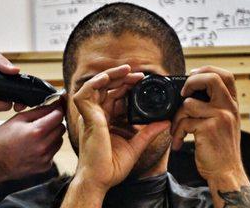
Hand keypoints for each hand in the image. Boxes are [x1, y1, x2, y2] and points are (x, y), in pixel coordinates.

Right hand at [0, 101, 64, 182]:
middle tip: (42, 122)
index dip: (57, 109)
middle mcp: (43, 146)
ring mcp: (45, 158)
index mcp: (36, 131)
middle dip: (54, 122)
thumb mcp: (17, 119)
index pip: (58, 116)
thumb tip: (54, 105)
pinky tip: (35, 147)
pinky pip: (54, 152)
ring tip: (37, 135)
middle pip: (61, 128)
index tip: (55, 108)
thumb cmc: (2, 139)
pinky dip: (48, 147)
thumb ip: (38, 111)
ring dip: (52, 135)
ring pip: (60, 140)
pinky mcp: (45, 166)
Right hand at [72, 65, 169, 194]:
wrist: (100, 179)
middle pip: (107, 89)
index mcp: (105, 121)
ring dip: (110, 75)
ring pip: (96, 86)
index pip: (115, 97)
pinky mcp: (85, 116)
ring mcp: (89, 115)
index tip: (142, 83)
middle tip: (139, 75)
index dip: (127, 88)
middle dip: (122, 79)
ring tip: (127, 70)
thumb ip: (148, 132)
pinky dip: (94, 83)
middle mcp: (96, 115)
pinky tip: (107, 77)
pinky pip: (84, 93)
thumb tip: (165, 122)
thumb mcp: (136, 145)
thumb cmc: (111, 167)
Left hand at [171, 66, 244, 181]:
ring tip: (177, 131)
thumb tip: (187, 91)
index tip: (191, 76)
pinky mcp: (209, 128)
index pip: (225, 75)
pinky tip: (178, 142)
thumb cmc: (218, 147)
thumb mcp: (221, 122)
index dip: (206, 70)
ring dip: (176, 119)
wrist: (225, 172)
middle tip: (181, 95)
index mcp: (231, 104)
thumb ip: (211, 105)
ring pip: (188, 104)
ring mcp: (221, 117)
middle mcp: (229, 108)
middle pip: (211, 78)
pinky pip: (183, 122)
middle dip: (191, 82)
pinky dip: (176, 132)